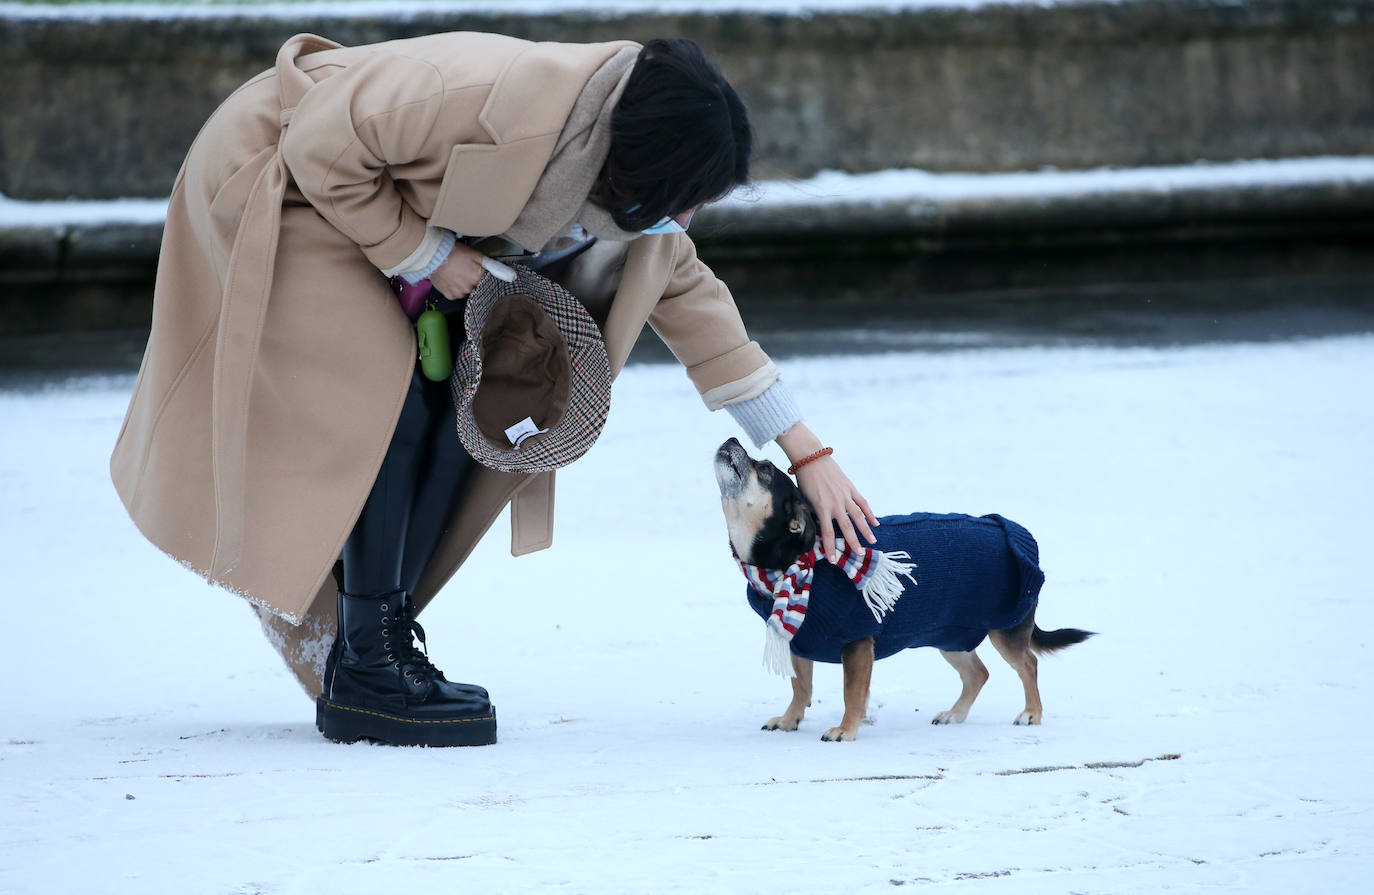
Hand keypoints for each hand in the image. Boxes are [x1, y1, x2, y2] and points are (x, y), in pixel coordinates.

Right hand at [427, 243, 489, 298]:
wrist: (433, 257)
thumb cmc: (452, 253)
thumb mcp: (473, 253)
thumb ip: (487, 262)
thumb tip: (496, 268)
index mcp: (477, 278)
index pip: (484, 278)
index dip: (478, 272)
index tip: (472, 268)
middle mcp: (469, 288)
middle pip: (474, 285)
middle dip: (470, 278)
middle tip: (462, 269)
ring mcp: (459, 293)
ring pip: (465, 290)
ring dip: (462, 284)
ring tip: (454, 273)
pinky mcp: (449, 295)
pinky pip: (455, 294)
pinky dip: (453, 288)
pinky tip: (449, 279)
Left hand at [777, 423, 877, 561]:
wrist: (811, 457)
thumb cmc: (804, 479)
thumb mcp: (805, 498)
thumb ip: (813, 512)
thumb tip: (817, 525)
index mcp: (822, 507)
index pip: (827, 532)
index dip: (830, 547)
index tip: (833, 560)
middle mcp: (836, 503)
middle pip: (847, 527)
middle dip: (853, 542)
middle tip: (859, 555)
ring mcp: (845, 495)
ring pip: (858, 516)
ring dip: (866, 529)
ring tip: (872, 541)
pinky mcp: (850, 487)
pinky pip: (862, 502)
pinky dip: (869, 513)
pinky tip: (875, 522)